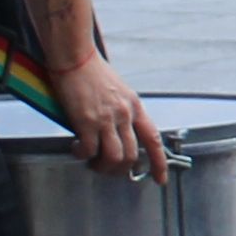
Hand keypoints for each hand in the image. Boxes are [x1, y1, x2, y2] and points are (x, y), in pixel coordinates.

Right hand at [50, 55, 166, 179]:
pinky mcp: (87, 121)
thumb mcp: (118, 90)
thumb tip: (119, 132)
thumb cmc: (92, 71)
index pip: (153, 140)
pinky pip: (89, 150)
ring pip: (114, 158)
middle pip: (131, 155)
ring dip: (102, 167)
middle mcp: (125, 114)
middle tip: (107, 169)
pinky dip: (82, 155)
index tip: (160, 179)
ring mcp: (107, 118)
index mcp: (135, 106)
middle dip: (120, 170)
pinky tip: (76, 149)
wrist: (75, 56)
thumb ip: (122, 111)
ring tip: (92, 162)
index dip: (159, 163)